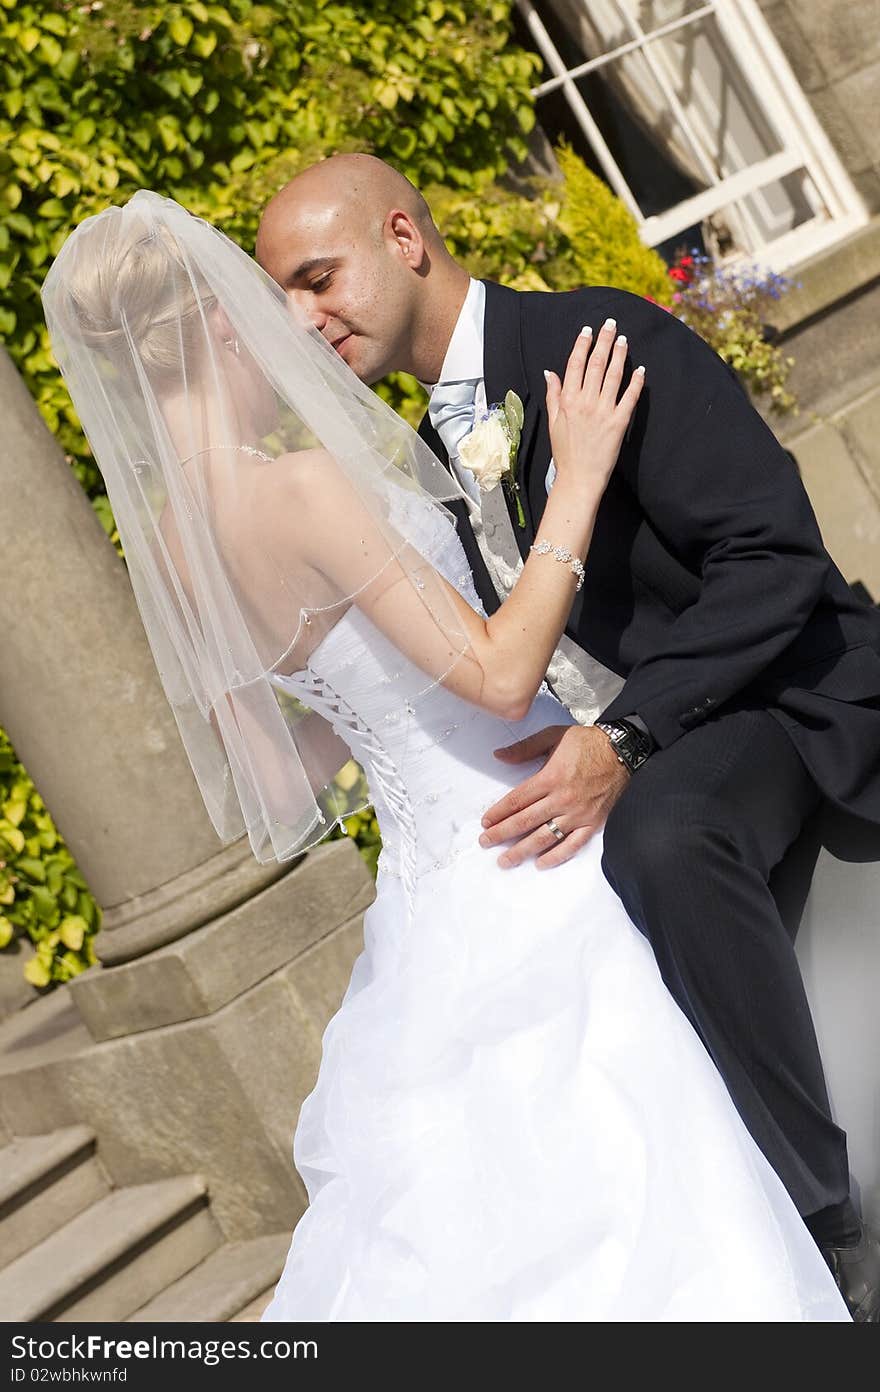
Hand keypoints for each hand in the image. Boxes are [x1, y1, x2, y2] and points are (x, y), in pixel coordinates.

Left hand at [478, 724, 629, 868]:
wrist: (622, 750)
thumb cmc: (586, 743)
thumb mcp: (552, 736)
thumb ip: (524, 748)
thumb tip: (499, 756)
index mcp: (550, 778)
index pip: (517, 801)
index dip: (498, 813)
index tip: (485, 822)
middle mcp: (562, 799)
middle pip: (525, 822)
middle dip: (502, 834)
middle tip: (485, 843)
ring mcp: (578, 814)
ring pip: (545, 837)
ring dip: (522, 851)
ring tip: (505, 861)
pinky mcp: (592, 823)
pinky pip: (572, 845)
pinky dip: (556, 856)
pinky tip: (540, 864)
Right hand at [545, 318, 644, 492]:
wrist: (579, 477)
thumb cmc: (565, 452)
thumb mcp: (553, 422)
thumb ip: (553, 395)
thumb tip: (549, 373)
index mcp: (568, 400)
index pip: (575, 364)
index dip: (582, 345)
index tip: (588, 330)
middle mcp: (585, 402)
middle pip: (596, 364)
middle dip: (604, 341)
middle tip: (611, 325)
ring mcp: (603, 411)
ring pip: (613, 375)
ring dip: (620, 355)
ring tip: (624, 340)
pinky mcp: (619, 422)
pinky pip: (629, 397)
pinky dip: (636, 382)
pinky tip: (641, 369)